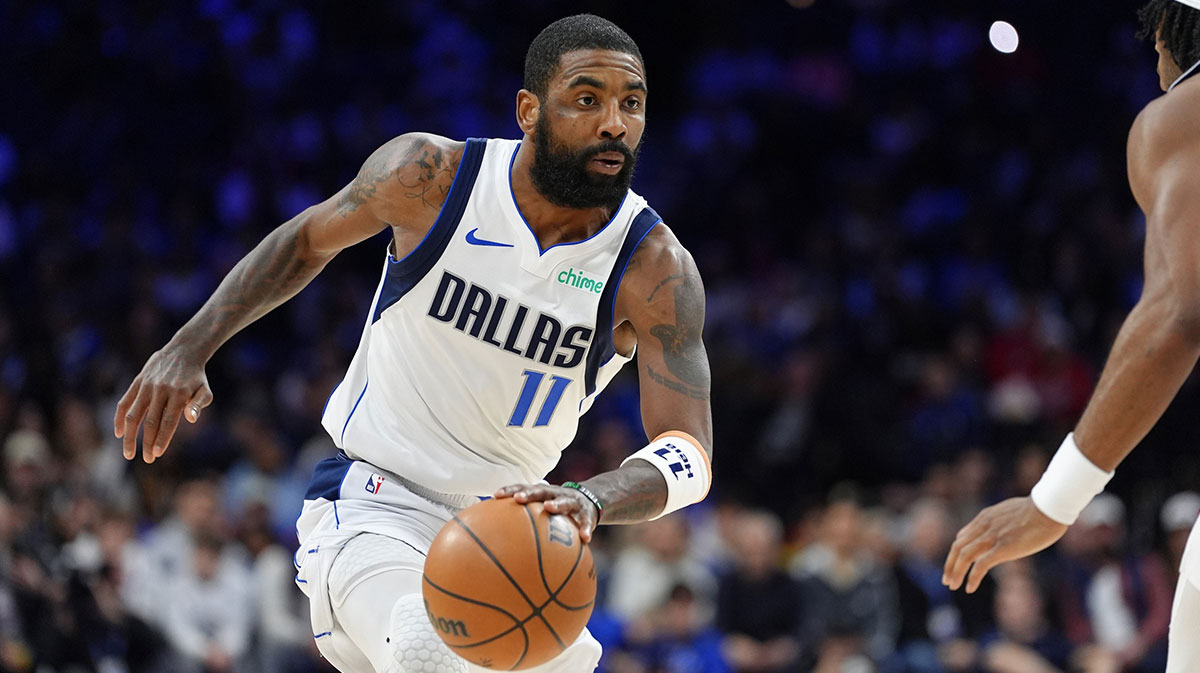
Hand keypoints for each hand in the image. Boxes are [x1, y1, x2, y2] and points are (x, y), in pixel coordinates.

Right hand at [113, 345, 212, 463]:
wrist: (183, 351)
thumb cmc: (196, 377)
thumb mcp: (205, 390)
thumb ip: (199, 404)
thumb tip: (191, 419)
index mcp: (179, 394)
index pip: (168, 421)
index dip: (162, 439)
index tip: (157, 454)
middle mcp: (161, 390)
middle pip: (150, 421)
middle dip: (147, 443)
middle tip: (148, 460)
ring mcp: (146, 386)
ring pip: (133, 414)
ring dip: (129, 436)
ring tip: (128, 454)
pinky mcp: (137, 382)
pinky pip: (125, 402)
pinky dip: (119, 418)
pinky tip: (119, 433)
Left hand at [494, 483, 598, 542]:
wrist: (590, 501)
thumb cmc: (558, 509)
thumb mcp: (543, 510)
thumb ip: (526, 519)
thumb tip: (500, 537)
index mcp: (543, 493)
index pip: (524, 488)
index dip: (510, 490)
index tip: (496, 495)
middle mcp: (556, 494)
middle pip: (541, 491)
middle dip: (529, 493)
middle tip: (518, 498)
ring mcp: (572, 502)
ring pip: (564, 501)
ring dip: (556, 504)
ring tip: (549, 508)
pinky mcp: (587, 513)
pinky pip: (586, 522)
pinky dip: (585, 529)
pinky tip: (585, 538)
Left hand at [943, 496, 1067, 592]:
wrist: (1049, 507)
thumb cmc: (1039, 510)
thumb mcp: (1012, 512)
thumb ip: (1003, 521)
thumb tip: (1007, 529)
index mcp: (985, 517)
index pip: (962, 536)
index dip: (956, 552)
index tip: (955, 564)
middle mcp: (984, 526)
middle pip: (958, 547)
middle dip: (950, 564)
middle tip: (946, 580)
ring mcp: (992, 537)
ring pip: (964, 556)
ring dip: (956, 573)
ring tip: (953, 586)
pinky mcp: (1003, 548)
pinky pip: (981, 565)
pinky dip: (973, 577)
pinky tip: (970, 588)